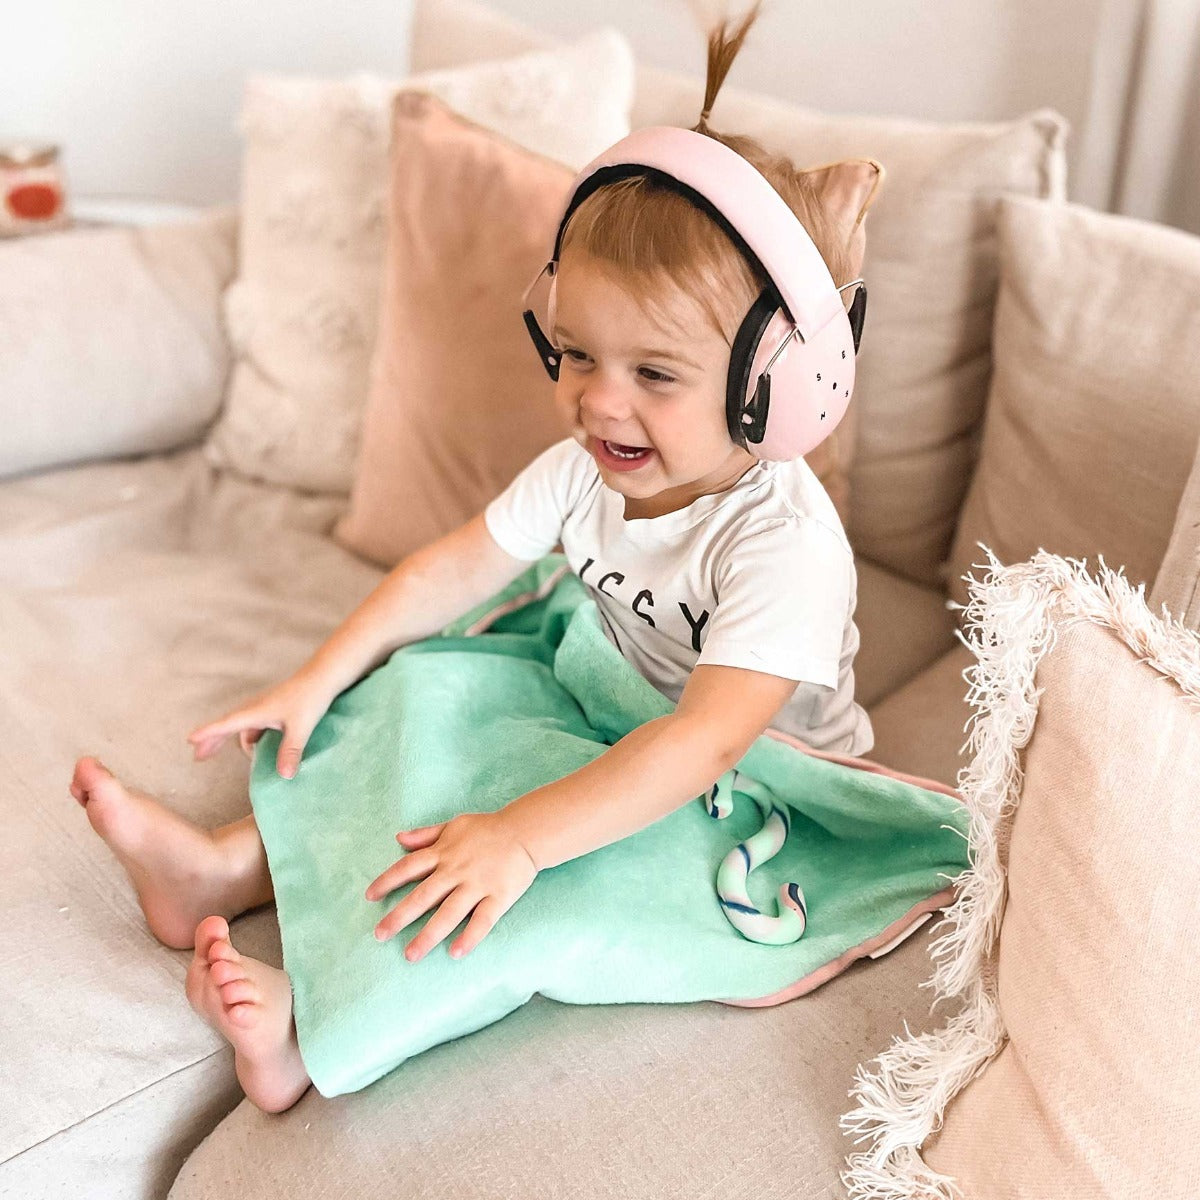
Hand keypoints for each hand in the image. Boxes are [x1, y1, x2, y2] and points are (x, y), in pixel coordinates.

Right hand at [186, 666, 337, 778]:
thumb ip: (291, 751)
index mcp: (256, 712)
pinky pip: (254, 725)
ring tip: (218, 752)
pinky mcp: (274, 708)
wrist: (323, 677)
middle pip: (228, 726)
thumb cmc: (310, 698)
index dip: (208, 733)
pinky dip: (248, 736)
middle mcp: (256, 709)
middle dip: (212, 740)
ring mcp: (264, 708)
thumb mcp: (301, 728)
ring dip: (230, 739)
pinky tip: (253, 747)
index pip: (226, 725)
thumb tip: (284, 776)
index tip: (189, 740)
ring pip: (241, 727)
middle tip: (198, 757)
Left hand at [365, 811, 538, 961]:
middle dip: (399, 916)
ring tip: (410, 955)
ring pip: (448, 914)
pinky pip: (481, 921)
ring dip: (428, 935)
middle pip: (423, 896)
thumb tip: (399, 838)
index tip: (370, 897)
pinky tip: (455, 953)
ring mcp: (477, 886)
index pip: (408, 868)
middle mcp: (456, 871)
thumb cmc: (488, 829)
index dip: (387, 881)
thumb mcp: (454, 825)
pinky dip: (469, 937)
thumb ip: (426, 834)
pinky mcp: (498, 898)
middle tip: (380, 935)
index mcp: (443, 853)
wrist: (526, 832)